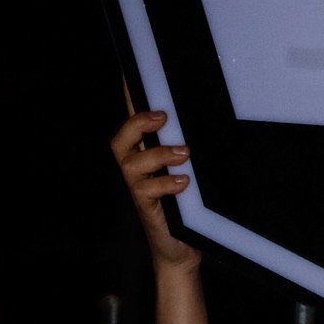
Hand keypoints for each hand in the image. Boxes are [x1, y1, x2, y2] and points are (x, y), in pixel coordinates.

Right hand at [111, 110, 197, 270]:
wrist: (180, 246)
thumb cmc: (185, 204)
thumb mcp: (188, 170)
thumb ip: (186, 149)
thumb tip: (203, 124)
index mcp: (145, 153)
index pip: (134, 122)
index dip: (129, 99)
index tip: (131, 77)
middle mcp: (136, 168)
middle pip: (120, 139)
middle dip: (137, 123)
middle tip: (163, 117)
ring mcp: (138, 188)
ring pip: (130, 163)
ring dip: (158, 154)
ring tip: (183, 153)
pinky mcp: (146, 208)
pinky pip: (146, 191)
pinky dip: (164, 183)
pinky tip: (183, 182)